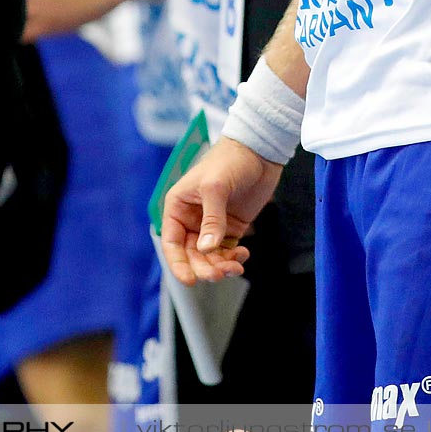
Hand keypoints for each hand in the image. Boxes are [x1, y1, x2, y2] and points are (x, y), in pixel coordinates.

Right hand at [159, 137, 280, 284]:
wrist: (259, 150)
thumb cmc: (229, 160)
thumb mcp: (215, 187)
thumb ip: (211, 220)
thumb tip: (206, 249)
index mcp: (178, 206)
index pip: (172, 242)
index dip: (178, 264)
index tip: (190, 280)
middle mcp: (192, 219)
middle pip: (192, 255)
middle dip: (204, 267)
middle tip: (220, 273)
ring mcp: (212, 224)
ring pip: (210, 257)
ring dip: (221, 265)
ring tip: (236, 266)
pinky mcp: (231, 227)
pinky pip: (227, 251)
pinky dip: (234, 258)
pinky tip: (243, 254)